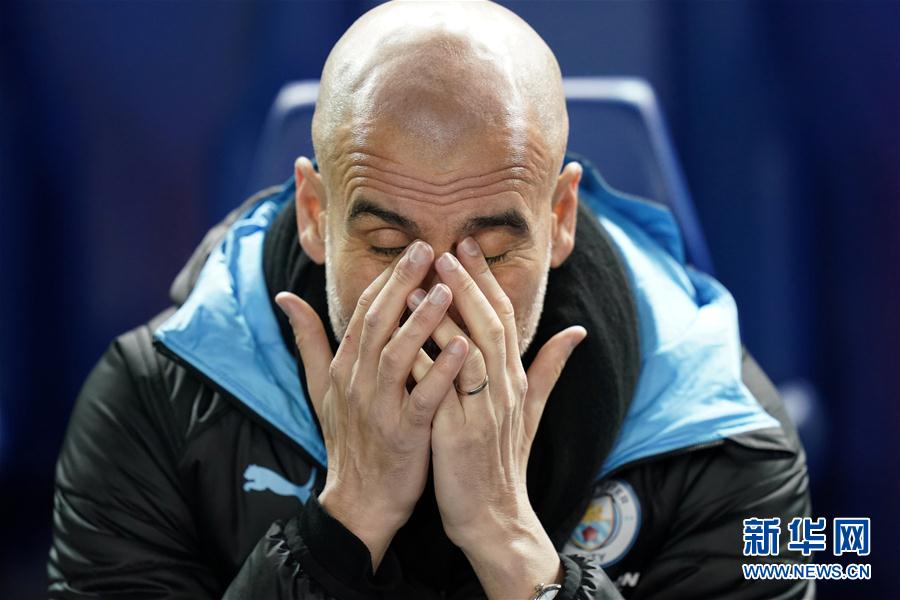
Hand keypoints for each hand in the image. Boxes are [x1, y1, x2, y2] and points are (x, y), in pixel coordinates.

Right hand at [276, 241, 468, 569]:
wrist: (359, 501)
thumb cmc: (349, 438)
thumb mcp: (322, 387)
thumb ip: (308, 340)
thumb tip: (285, 296)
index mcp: (344, 366)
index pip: (364, 311)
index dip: (387, 278)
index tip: (412, 247)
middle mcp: (357, 382)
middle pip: (377, 323)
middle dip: (401, 283)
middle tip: (427, 248)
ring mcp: (378, 409)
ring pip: (397, 356)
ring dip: (421, 321)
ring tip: (446, 289)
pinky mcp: (403, 435)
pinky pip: (423, 399)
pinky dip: (442, 373)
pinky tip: (465, 349)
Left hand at [408, 237, 585, 597]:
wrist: (496, 518)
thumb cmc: (506, 461)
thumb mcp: (531, 412)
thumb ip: (549, 369)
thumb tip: (577, 332)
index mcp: (517, 381)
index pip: (505, 318)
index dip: (487, 281)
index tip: (468, 246)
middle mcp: (505, 390)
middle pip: (490, 326)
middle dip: (469, 284)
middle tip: (445, 247)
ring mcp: (483, 412)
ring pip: (470, 351)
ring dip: (448, 314)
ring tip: (424, 280)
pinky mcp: (458, 435)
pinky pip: (441, 390)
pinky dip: (426, 360)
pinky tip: (405, 336)